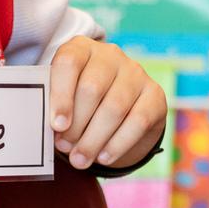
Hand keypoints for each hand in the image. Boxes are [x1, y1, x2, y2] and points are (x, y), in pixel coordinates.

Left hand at [47, 37, 165, 169]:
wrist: (119, 108)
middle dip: (76, 124)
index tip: (56, 125)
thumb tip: (54, 132)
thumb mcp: (63, 97)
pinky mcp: (155, 94)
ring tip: (80, 159)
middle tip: (65, 148)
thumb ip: (54, 108)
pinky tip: (104, 157)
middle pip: (92, 88)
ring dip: (94, 139)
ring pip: (115, 107)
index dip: (61, 95)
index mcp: (82, 48)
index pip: (69, 62)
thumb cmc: (80, 102)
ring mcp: (135, 73)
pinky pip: (138, 121)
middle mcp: (110, 55)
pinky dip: (118, 143)